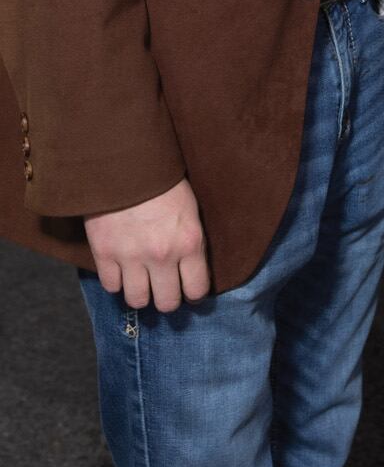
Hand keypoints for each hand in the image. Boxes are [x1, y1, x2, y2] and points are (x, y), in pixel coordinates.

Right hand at [85, 178, 210, 311]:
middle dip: (167, 298)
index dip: (193, 293)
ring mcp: (131, 256)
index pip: (197, 290)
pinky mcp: (104, 253)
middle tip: (164, 288)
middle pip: (167, 303)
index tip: (189, 289)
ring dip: (140, 293)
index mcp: (189, 242)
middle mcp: (162, 255)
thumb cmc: (163, 183)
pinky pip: (111, 286)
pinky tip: (122, 269)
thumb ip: (191, 242)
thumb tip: (192, 272)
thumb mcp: (190, 210)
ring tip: (142, 282)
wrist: (126, 162)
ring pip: (137, 300)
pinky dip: (116, 281)